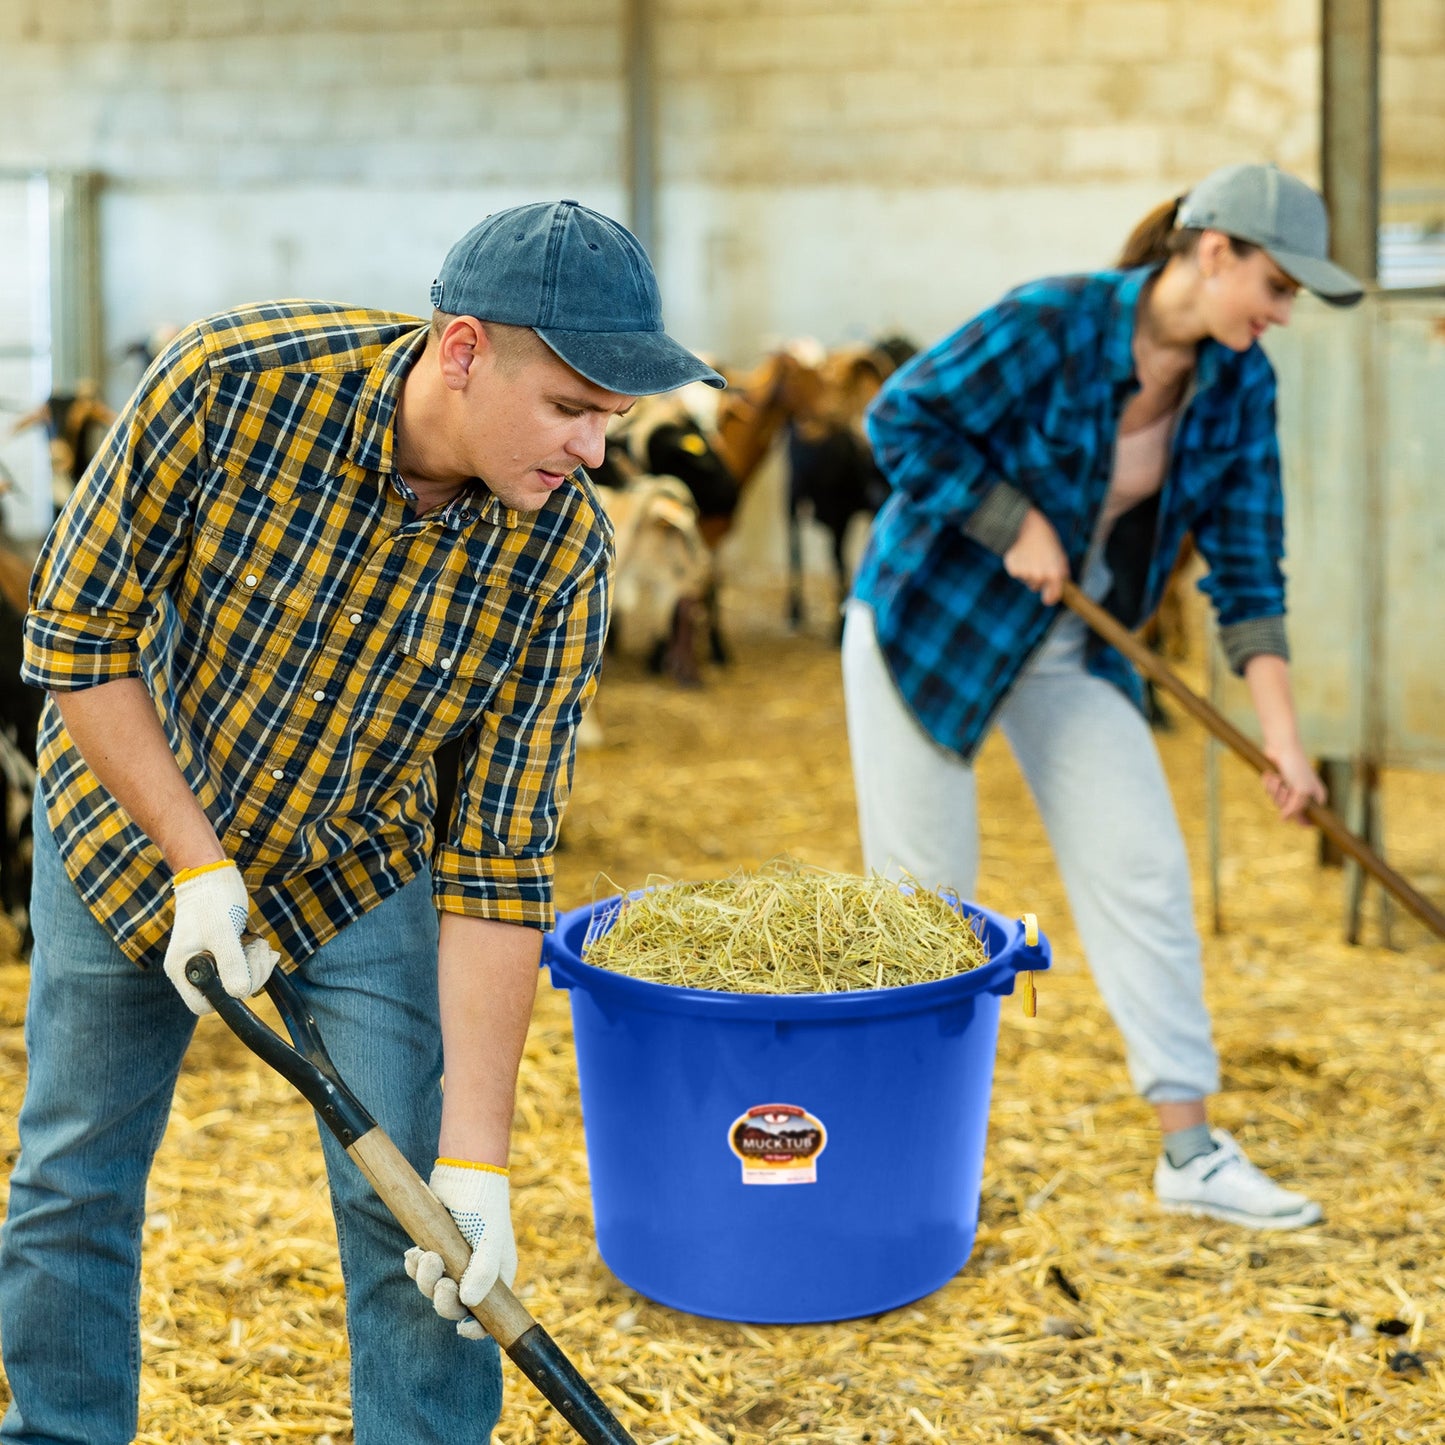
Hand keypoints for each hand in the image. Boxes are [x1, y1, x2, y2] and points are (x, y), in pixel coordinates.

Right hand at [162, 860, 278, 1014]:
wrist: (211, 875)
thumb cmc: (212, 900)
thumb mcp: (223, 933)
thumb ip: (231, 964)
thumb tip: (240, 994)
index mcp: (183, 968)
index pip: (202, 1005)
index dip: (226, 998)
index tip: (242, 976)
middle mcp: (193, 969)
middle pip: (226, 994)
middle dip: (250, 976)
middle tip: (255, 951)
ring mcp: (209, 962)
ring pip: (239, 981)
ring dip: (257, 965)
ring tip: (258, 943)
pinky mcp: (223, 953)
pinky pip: (244, 968)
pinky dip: (257, 959)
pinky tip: (260, 944)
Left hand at [405, 1160, 515, 1339]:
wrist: (465, 1171)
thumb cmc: (484, 1205)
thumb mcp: (490, 1239)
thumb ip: (483, 1271)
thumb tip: (468, 1302)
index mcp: (496, 1276)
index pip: (489, 1316)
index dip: (476, 1328)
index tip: (460, 1327)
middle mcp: (476, 1273)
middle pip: (456, 1305)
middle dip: (443, 1298)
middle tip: (439, 1280)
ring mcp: (455, 1262)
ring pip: (433, 1289)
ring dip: (424, 1279)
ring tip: (425, 1255)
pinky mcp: (436, 1248)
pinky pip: (420, 1271)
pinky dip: (414, 1266)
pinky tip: (412, 1253)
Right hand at [1002, 507, 1069, 605]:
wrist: (1026, 526)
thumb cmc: (1046, 539)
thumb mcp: (1060, 554)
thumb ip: (1061, 572)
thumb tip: (1061, 585)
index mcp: (1055, 574)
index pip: (1052, 597)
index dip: (1050, 598)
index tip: (1047, 598)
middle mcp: (1040, 577)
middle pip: (1036, 588)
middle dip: (1037, 580)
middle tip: (1037, 564)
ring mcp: (1026, 574)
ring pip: (1025, 579)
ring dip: (1027, 571)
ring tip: (1029, 555)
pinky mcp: (1014, 570)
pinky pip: (1016, 573)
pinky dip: (1018, 566)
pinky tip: (1020, 554)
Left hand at [1260, 742, 1325, 823]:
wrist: (1281, 747)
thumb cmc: (1295, 767)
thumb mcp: (1301, 791)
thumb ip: (1295, 808)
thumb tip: (1284, 819)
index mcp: (1316, 797)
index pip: (1310, 819)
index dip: (1303, 822)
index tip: (1298, 822)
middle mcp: (1303, 795)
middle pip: (1289, 812)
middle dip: (1283, 799)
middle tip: (1285, 787)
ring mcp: (1289, 789)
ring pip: (1277, 801)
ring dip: (1274, 789)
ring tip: (1278, 778)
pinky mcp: (1277, 783)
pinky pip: (1269, 792)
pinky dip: (1268, 783)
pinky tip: (1271, 774)